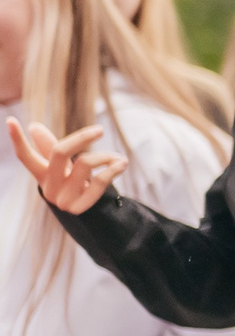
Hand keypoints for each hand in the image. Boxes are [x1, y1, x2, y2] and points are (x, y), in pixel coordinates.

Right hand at [8, 119, 128, 213]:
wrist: (92, 215)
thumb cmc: (76, 183)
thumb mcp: (64, 166)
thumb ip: (50, 147)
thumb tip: (34, 127)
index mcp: (42, 174)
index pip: (25, 157)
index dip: (17, 139)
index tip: (10, 120)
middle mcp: (49, 187)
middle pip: (59, 152)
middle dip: (82, 138)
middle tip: (100, 130)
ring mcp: (63, 199)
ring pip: (85, 163)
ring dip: (106, 156)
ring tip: (118, 158)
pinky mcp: (80, 207)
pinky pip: (100, 181)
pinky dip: (113, 168)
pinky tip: (122, 163)